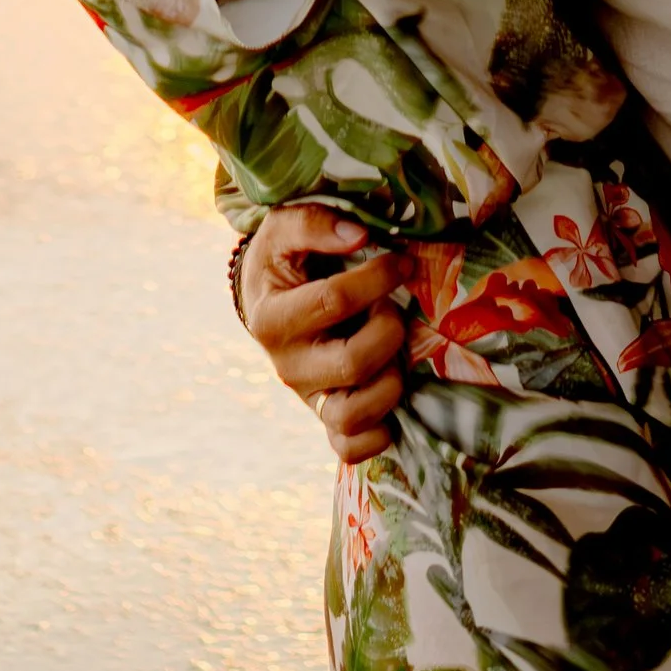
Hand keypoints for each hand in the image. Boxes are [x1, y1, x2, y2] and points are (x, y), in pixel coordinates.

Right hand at [238, 203, 409, 461]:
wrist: (269, 298)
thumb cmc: (284, 257)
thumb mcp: (284, 227)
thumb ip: (314, 222)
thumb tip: (359, 237)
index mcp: (272, 318)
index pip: (334, 300)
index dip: (378, 278)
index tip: (401, 261)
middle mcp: (286, 366)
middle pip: (352, 363)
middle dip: (389, 330)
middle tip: (394, 309)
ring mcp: (307, 397)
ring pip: (354, 414)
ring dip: (390, 381)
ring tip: (393, 353)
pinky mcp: (326, 419)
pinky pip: (351, 448)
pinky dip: (378, 433)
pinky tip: (388, 394)